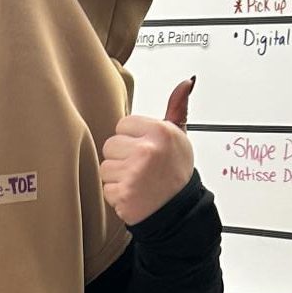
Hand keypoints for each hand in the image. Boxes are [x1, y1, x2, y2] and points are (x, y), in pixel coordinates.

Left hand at [100, 78, 194, 226]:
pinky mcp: (123, 194)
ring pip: (105, 167)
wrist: (180, 210)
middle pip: (110, 145)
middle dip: (122, 157)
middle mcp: (147, 150)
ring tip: (138, 182)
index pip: (123, 124)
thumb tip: (187, 82)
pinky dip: (117, 194)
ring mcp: (134, 173)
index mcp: (160, 132)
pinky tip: (134, 194)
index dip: (132, 139)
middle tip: (141, 168)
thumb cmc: (176, 172)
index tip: (146, 151)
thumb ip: (177, 108)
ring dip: (117, 176)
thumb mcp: (180, 137)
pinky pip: (106, 188)